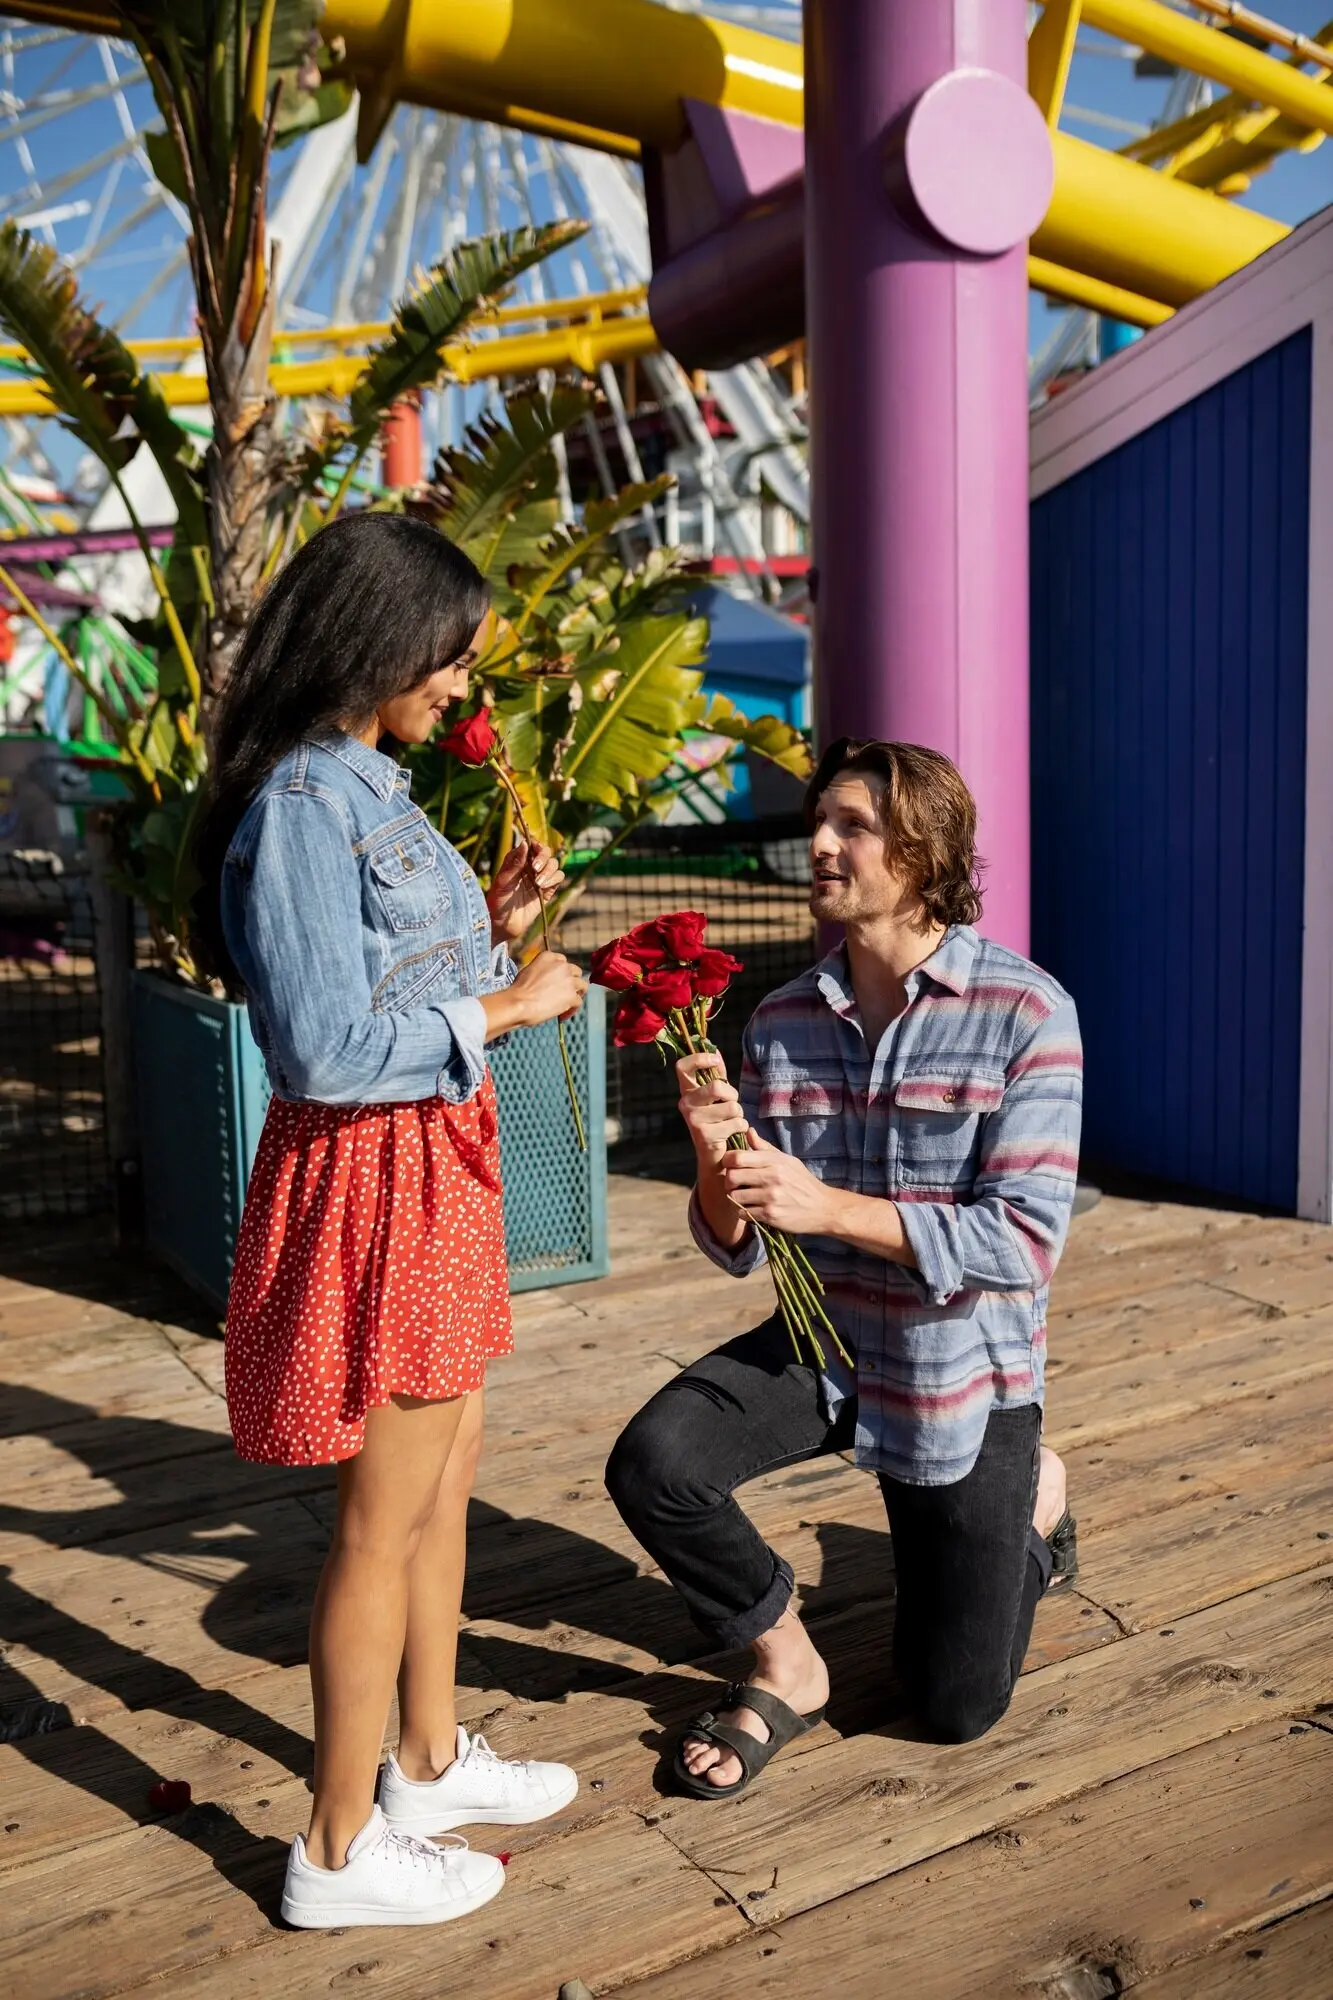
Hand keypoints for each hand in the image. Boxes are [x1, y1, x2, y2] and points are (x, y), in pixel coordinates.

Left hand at [486, 840, 565, 945]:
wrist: (502, 924)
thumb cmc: (497, 901)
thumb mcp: (503, 881)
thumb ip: (514, 863)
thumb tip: (525, 843)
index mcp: (518, 861)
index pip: (532, 845)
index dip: (536, 845)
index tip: (534, 849)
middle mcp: (530, 867)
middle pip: (546, 852)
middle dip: (543, 857)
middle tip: (535, 868)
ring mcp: (540, 878)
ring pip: (554, 864)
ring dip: (548, 871)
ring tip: (538, 883)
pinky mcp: (548, 891)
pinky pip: (558, 878)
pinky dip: (554, 879)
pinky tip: (543, 887)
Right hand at [508, 949, 586, 1027]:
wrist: (519, 1002)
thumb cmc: (518, 990)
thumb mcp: (528, 971)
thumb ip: (542, 971)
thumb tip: (547, 981)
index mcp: (549, 956)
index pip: (563, 961)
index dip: (562, 972)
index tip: (558, 981)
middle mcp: (562, 965)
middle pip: (576, 972)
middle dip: (573, 981)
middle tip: (566, 992)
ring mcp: (569, 980)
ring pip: (583, 986)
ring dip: (577, 994)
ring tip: (569, 1004)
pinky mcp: (572, 995)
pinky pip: (578, 1002)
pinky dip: (572, 1010)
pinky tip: (562, 1016)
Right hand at [676, 1052, 747, 1163]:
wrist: (716, 1157)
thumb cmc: (718, 1122)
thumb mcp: (716, 1097)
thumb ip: (716, 1074)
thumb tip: (715, 1050)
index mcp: (687, 1091)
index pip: (682, 1066)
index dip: (699, 1058)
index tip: (715, 1061)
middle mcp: (685, 1104)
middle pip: (717, 1086)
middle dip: (733, 1095)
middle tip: (731, 1104)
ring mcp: (693, 1120)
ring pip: (732, 1107)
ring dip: (739, 1115)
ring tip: (731, 1122)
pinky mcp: (705, 1135)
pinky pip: (737, 1123)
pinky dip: (741, 1128)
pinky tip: (732, 1134)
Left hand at [720, 1130, 843, 1235]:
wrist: (824, 1208)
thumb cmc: (803, 1182)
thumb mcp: (788, 1161)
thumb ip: (764, 1148)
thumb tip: (748, 1132)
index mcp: (775, 1161)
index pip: (737, 1157)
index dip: (728, 1161)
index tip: (732, 1166)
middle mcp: (772, 1178)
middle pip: (731, 1177)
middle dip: (729, 1181)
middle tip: (736, 1184)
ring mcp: (771, 1197)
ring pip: (735, 1197)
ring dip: (736, 1199)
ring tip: (745, 1198)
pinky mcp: (771, 1215)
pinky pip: (744, 1213)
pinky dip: (745, 1212)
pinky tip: (754, 1209)